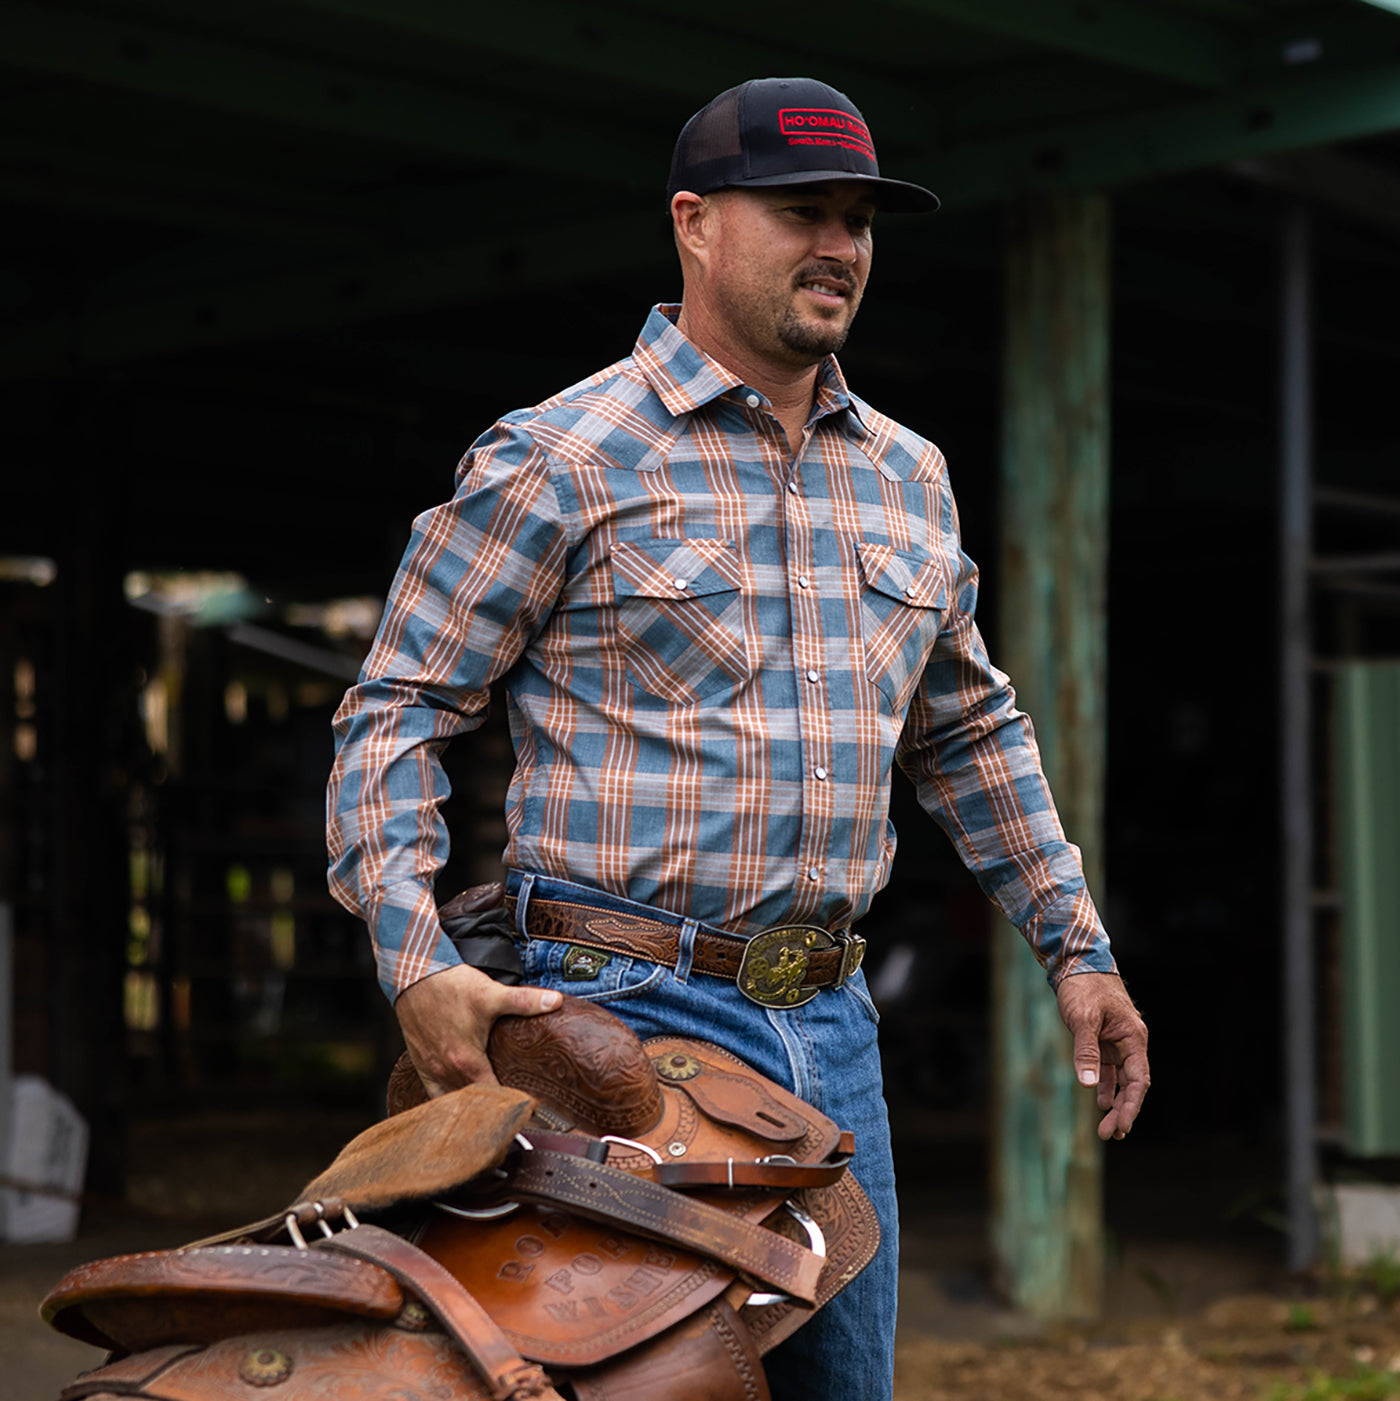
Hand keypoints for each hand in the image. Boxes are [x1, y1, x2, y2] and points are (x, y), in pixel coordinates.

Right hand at [394, 963, 559, 1096]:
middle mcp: (446, 1072)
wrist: (414, 975)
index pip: (493, 1098)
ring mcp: (431, 1070)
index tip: (527, 1111)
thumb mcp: (491, 993)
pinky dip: (446, 1102)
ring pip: (452, 1101)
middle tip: (512, 1112)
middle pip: (473, 1104)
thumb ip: (524, 1001)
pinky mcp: (420, 1064)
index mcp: (467, 1062)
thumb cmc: (451, 985)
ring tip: (490, 1112)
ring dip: (470, 1107)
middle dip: (492, 1110)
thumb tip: (556, 1001)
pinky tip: (459, 1104)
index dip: (511, 1105)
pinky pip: (433, 1095)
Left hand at [1055, 972, 1149, 1141]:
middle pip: (1131, 1084)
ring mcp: (1117, 1040)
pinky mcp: (1103, 1038)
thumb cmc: (1083, 987)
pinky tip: (1100, 1099)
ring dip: (1114, 1101)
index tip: (1122, 1127)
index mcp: (1133, 1037)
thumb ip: (1086, 1051)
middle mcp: (1129, 1042)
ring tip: (1105, 1127)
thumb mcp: (1083, 1019)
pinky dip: (1104, 1083)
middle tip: (1109, 1134)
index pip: (1138, 1080)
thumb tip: (1088, 1085)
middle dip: (1123, 1110)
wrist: (1077, 962)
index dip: (1131, 1105)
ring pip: (1120, 1078)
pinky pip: (1107, 1067)